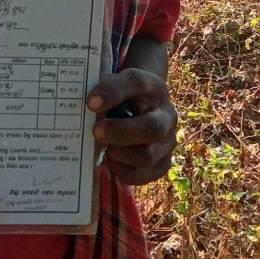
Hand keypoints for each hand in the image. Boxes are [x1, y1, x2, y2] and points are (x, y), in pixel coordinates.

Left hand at [87, 68, 176, 184]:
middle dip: (120, 133)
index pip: (136, 83)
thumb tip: (91, 106)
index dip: (113, 92)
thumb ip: (104, 90)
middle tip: (96, 132)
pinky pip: (144, 175)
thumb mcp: (115, 83)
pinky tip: (112, 160)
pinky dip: (122, 171)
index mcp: (153, 88)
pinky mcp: (163, 163)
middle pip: (151, 128)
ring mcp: (168, 142)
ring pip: (147, 157)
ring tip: (105, 148)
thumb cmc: (124, 96)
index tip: (91, 103)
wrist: (145, 108)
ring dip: (119, 155)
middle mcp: (167, 115)